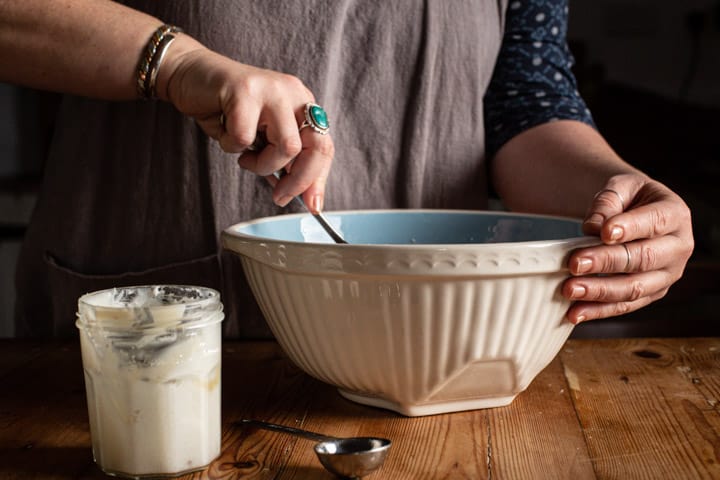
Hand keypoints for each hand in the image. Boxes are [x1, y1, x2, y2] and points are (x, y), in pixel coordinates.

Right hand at [157, 37, 333, 211]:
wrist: (190, 75)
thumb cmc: (224, 109)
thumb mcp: (259, 139)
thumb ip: (279, 161)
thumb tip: (296, 193)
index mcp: (302, 103)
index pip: (324, 146)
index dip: (318, 179)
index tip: (312, 205)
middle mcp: (293, 93)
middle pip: (314, 147)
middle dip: (297, 181)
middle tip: (279, 195)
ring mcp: (272, 89)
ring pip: (286, 146)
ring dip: (262, 164)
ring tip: (244, 156)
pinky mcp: (246, 90)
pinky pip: (245, 138)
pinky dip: (231, 146)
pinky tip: (224, 132)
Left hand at [562, 173, 693, 322]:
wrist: (634, 212)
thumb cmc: (628, 198)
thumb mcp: (619, 187)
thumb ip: (607, 202)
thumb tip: (594, 227)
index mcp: (675, 215)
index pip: (654, 222)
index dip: (629, 228)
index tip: (603, 232)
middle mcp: (678, 248)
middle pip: (643, 259)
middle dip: (607, 263)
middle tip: (575, 263)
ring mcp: (666, 275)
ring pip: (635, 288)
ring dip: (600, 291)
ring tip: (570, 290)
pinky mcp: (651, 293)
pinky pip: (625, 305)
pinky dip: (599, 311)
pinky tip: (575, 312)